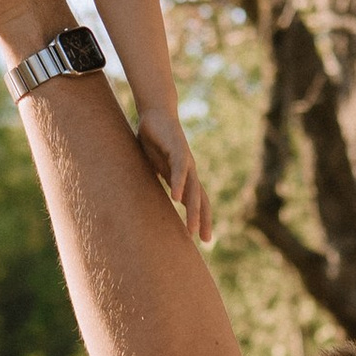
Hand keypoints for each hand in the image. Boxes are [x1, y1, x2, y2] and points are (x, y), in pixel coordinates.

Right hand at [135, 104, 214, 243]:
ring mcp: (186, 161)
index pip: (196, 201)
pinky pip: (180, 170)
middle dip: (203, 220)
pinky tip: (177, 199)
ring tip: (192, 228)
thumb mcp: (155, 167)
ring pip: (193, 189)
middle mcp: (189, 171)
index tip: (203, 240)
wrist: (155, 114)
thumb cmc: (155, 140)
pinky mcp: (178, 149)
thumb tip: (150, 198)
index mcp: (184, 177)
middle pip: (200, 200)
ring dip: (193, 210)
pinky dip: (179, 185)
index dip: (201, 219)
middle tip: (204, 241)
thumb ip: (158, 181)